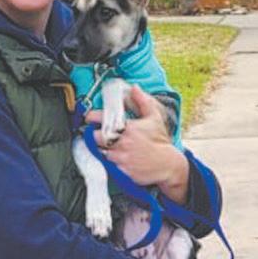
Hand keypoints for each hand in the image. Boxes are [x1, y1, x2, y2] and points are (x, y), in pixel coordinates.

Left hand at [86, 85, 188, 200]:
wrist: (167, 164)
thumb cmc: (160, 141)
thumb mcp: (154, 117)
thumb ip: (143, 101)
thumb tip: (135, 88)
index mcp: (128, 128)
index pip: (101, 120)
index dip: (92, 117)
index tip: (91, 117)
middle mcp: (122, 142)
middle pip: (95, 137)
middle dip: (96, 134)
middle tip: (102, 133)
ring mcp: (120, 157)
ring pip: (101, 151)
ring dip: (104, 147)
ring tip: (113, 145)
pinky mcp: (120, 170)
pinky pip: (108, 163)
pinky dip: (111, 159)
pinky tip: (120, 156)